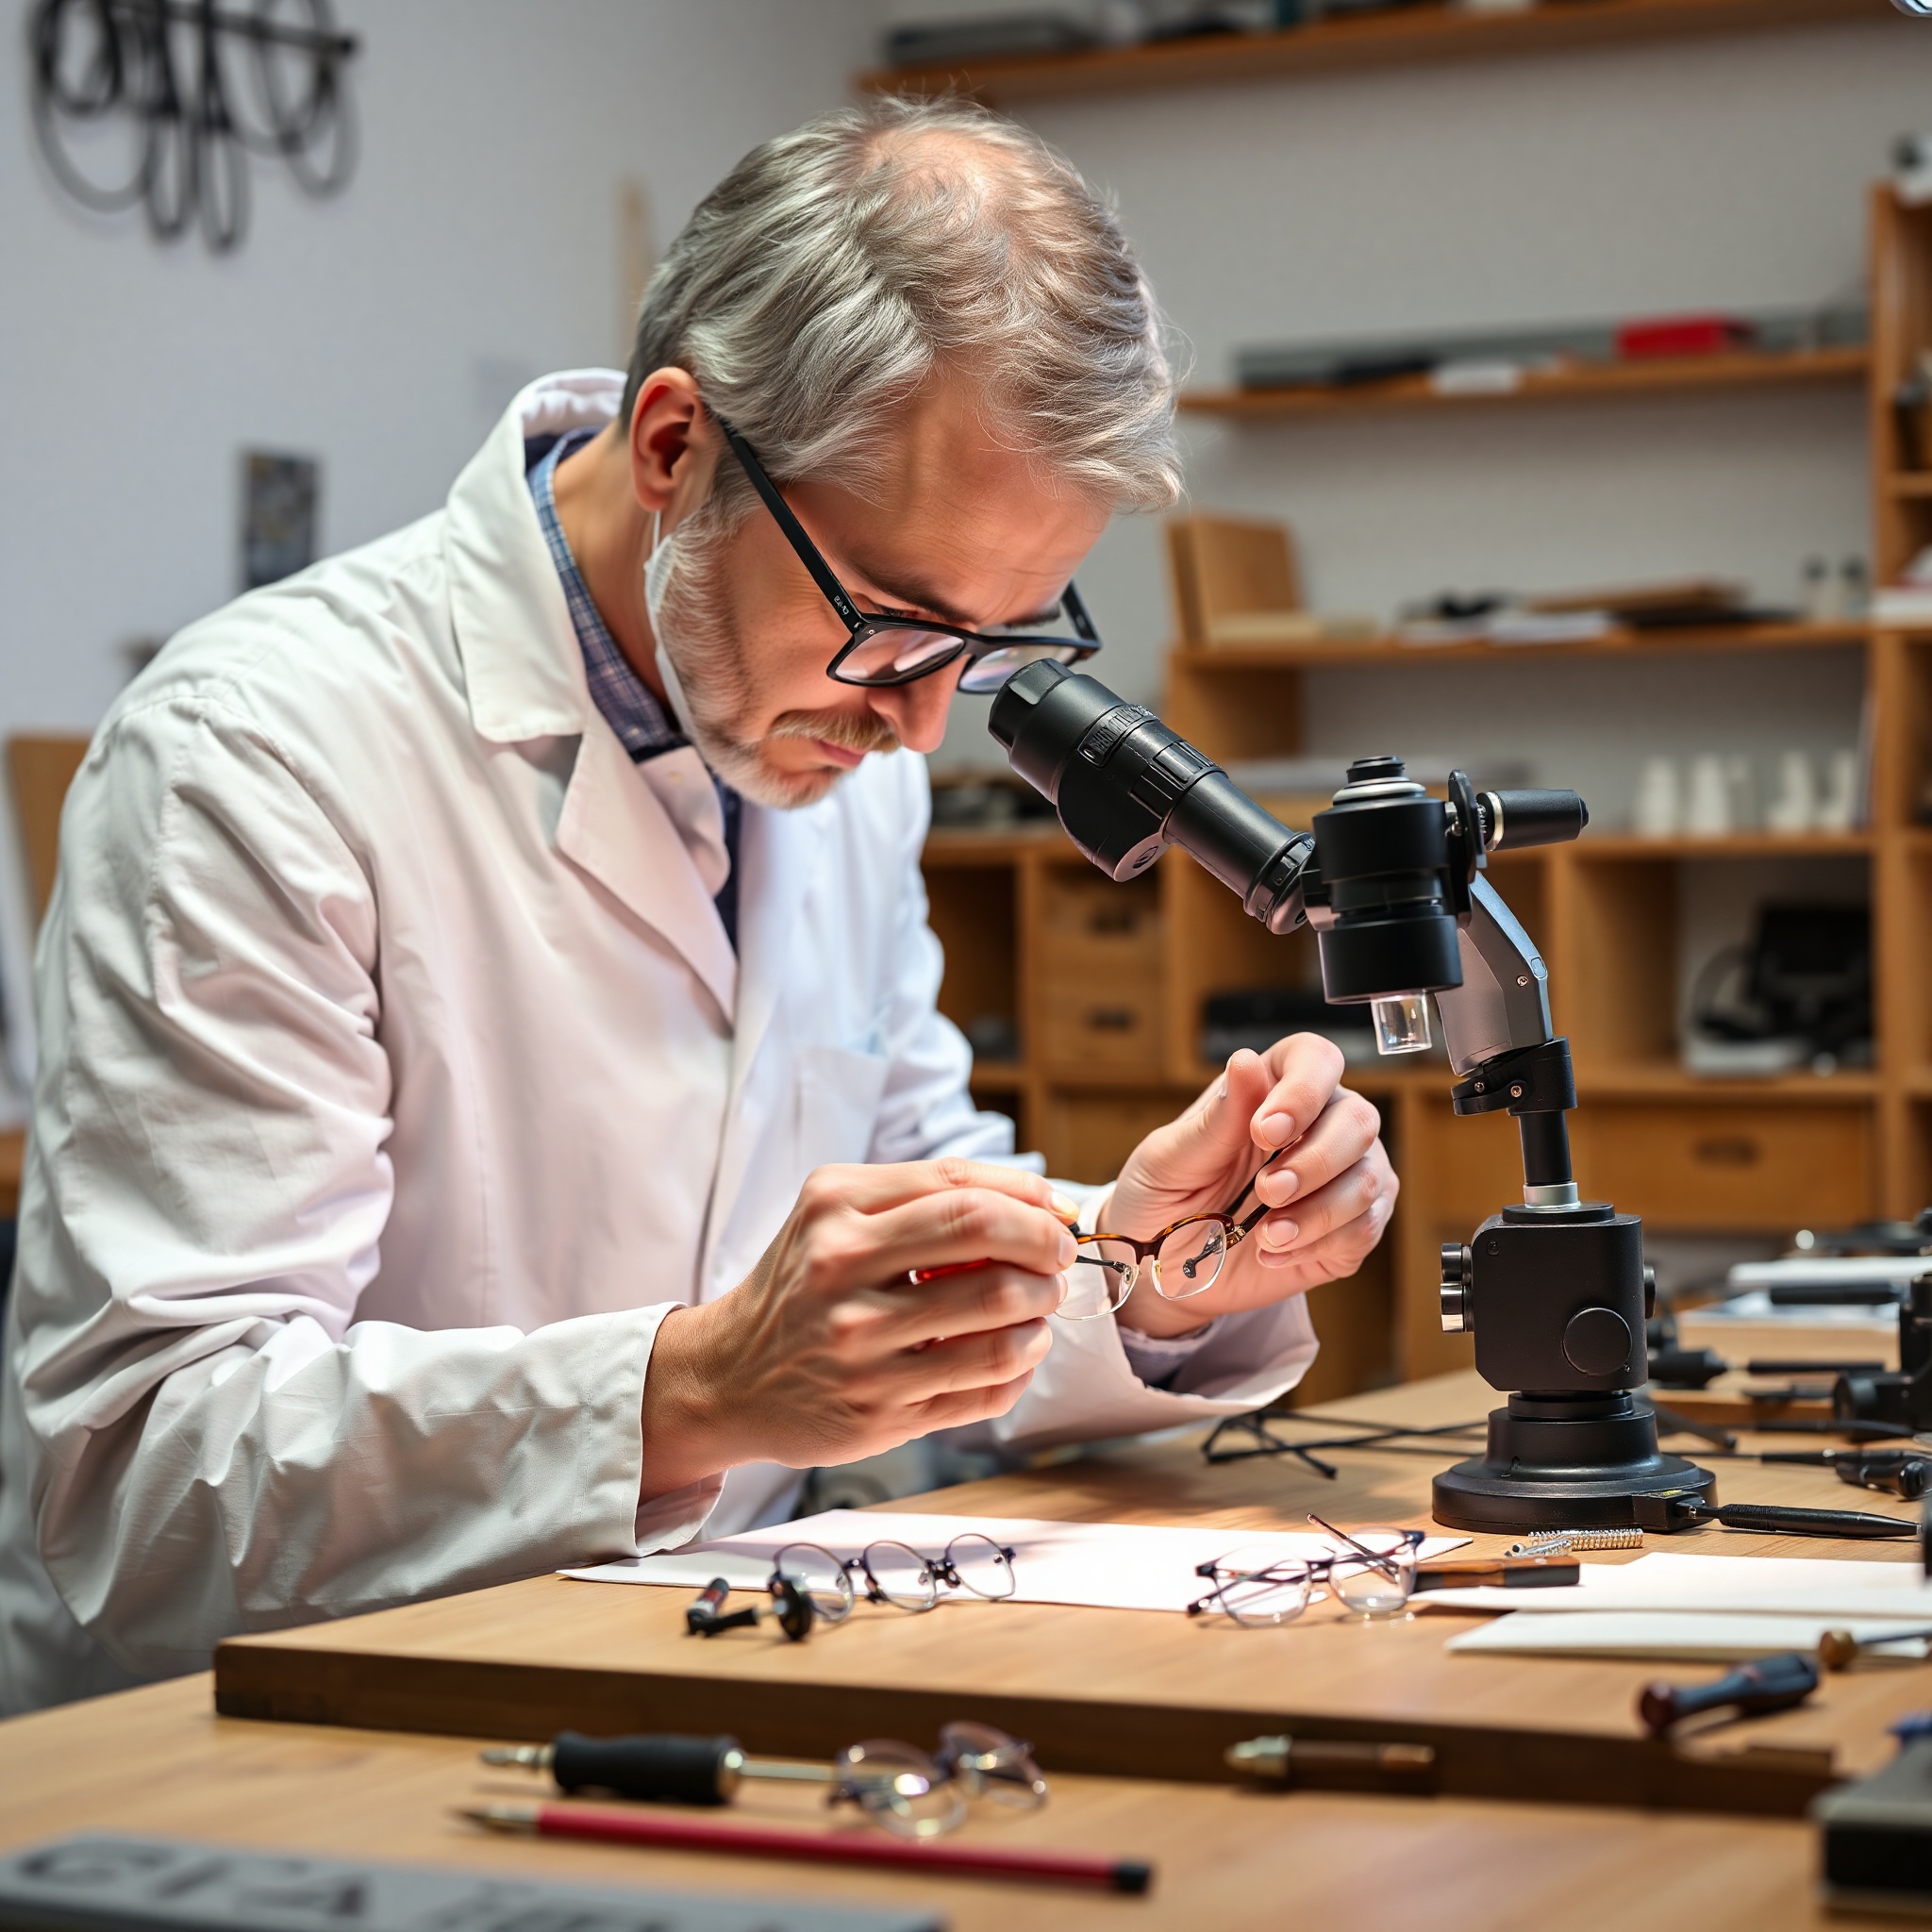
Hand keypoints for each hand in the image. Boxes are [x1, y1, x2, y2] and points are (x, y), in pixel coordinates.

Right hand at [640, 1159, 1078, 1490]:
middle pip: (986, 1242)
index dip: (1028, 1198)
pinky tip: (1014, 1354)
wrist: (727, 1376)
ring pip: (999, 1325)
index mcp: (834, 1210)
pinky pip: (985, 1389)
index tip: (1055, 1212)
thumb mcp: (832, 1215)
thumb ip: (920, 1198)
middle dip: (1045, 1247)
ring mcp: (861, 1351)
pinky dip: (1020, 1368)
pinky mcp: (879, 1414)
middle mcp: (841, 1275)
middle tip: (1056, 1259)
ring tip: (1038, 1309)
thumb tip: (1037, 1203)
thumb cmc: (800, 1285)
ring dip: (1041, 1313)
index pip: (960, 1189)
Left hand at [1102, 1036, 1396, 1339]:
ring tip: (1266, 1235)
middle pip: (1358, 1119)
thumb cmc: (1163, 1199)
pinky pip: (1364, 1228)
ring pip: (1369, 1177)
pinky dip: (1318, 1244)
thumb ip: (1216, 1118)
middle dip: (1314, 1161)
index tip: (1265, 1132)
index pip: (1316, 1060)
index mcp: (1271, 1089)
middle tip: (1266, 1192)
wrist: (1166, 1271)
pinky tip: (1273, 1252)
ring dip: (1318, 1211)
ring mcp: (1343, 1176)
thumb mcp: (1171, 1159)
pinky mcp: (1350, 1228)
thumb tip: (1245, 1060)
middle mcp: (1319, 1123)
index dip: (1303, 1091)